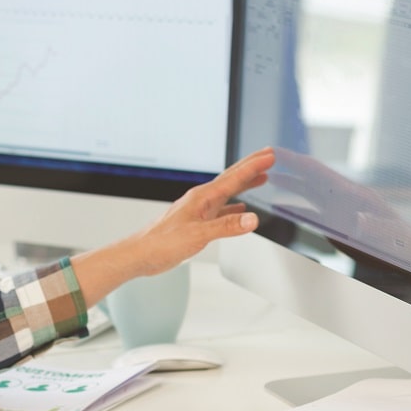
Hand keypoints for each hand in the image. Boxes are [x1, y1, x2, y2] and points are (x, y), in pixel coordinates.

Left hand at [72, 147, 274, 304]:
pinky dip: (234, 208)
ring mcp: (198, 211)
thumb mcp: (198, 235)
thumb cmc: (162, 243)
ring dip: (244, 185)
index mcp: (202, 198)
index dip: (253, 167)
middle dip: (250, 167)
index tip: (270, 156)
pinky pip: (221, 210)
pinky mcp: (196, 224)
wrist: (141, 254)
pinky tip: (240, 211)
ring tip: (260, 178)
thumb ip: (226, 227)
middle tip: (268, 156)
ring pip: (227, 194)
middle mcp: (201, 200)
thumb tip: (252, 219)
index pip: (233, 178)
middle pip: (231, 179)